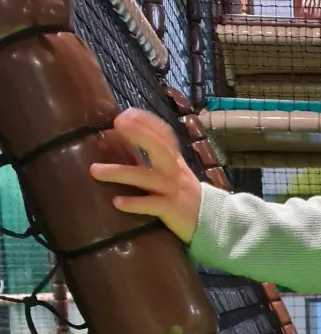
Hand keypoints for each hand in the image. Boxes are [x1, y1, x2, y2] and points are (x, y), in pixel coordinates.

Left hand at [90, 108, 201, 243]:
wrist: (212, 219)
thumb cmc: (184, 194)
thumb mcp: (175, 171)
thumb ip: (157, 157)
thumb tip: (128, 139)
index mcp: (174, 159)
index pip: (164, 134)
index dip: (146, 121)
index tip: (125, 113)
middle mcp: (174, 170)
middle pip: (159, 147)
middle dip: (139, 133)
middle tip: (118, 123)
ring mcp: (173, 189)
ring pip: (146, 177)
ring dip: (119, 172)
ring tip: (95, 170)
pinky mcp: (172, 208)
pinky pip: (151, 204)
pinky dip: (134, 203)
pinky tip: (117, 202)